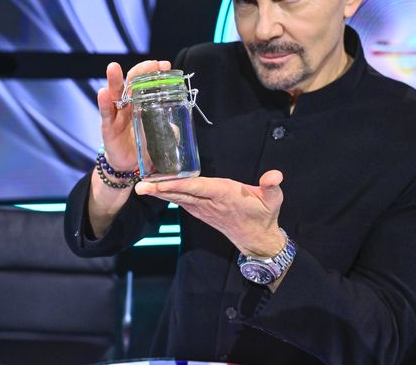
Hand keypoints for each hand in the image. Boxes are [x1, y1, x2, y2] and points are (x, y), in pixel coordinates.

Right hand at [99, 60, 170, 169]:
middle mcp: (130, 105)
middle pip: (132, 84)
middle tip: (150, 64)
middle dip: (140, 72)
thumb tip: (177, 126)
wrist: (131, 166)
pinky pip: (106, 114)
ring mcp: (118, 114)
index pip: (149, 84)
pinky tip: (103, 92)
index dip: (156, 74)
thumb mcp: (161, 136)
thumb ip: (169, 129)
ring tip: (113, 67)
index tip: (164, 65)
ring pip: (115, 94)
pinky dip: (104, 103)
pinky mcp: (108, 127)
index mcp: (143, 104)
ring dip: (114, 80)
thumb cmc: (146, 146)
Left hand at [134, 170, 285, 256]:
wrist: (257, 239)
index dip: (179, 185)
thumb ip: (272, 186)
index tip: (161, 182)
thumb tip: (274, 176)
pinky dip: (169, 195)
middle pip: (181, 195)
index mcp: (225, 195)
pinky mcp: (202, 212)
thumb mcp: (274, 200)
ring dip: (161, 192)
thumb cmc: (264, 215)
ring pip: (179, 199)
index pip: (197, 188)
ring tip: (143, 185)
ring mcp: (204, 210)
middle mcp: (210, 203)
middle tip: (140, 186)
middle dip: (160, 190)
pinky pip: (183, 202)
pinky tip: (158, 190)